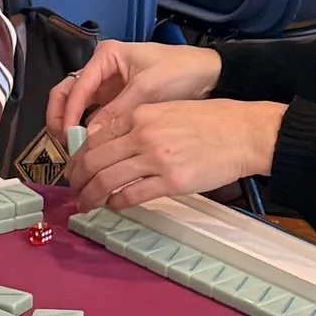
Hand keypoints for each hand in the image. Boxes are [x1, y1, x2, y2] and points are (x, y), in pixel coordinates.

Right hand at [46, 35, 219, 137]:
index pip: (75, 85)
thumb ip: (117, 112)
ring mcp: (108, 87)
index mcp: (106, 57)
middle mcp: (101, 70)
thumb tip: (90, 137)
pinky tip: (93, 151)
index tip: (69, 137)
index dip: (68, 112)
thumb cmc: (180, 71)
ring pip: (77, 107)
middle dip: (61, 118)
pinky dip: (90, 132)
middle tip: (65, 145)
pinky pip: (95, 117)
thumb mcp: (148, 89)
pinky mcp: (117, 103)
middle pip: (67, 94)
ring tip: (76, 152)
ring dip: (72, 128)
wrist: (210, 76)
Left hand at [63, 95, 282, 210]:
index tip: (74, 165)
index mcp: (140, 115)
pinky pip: (132, 196)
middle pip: (94, 160)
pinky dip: (116, 203)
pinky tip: (112, 205)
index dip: (78, 154)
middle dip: (77, 177)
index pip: (96, 136)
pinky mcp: (171, 182)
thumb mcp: (168, 110)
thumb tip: (111, 143)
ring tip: (84, 203)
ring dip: (90, 195)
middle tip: (72, 187)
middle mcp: (143, 136)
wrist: (243, 133)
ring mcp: (156, 160)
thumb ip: (138, 124)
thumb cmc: (211, 120)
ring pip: (107, 180)